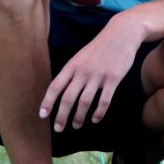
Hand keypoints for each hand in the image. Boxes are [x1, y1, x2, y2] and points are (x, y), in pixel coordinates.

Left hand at [39, 17, 143, 131]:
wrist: (121, 34)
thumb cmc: (99, 48)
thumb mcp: (81, 57)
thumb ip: (72, 72)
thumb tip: (61, 92)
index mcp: (72, 65)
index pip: (55, 86)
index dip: (47, 102)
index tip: (42, 116)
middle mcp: (83, 71)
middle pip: (68, 98)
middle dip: (62, 116)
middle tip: (59, 129)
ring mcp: (98, 75)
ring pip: (85, 102)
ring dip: (79, 117)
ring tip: (76, 125)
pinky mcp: (113, 79)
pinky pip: (104, 101)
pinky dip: (98, 113)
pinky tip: (95, 119)